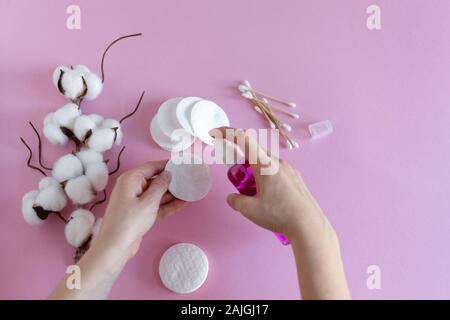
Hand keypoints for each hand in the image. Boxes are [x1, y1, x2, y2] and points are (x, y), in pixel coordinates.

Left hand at [94, 160, 185, 260]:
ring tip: (190, 190)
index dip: (167, 165)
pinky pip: (156, 205)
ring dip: (172, 193)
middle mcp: (132, 187)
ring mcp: (136, 201)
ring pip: (157, 193)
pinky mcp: (140, 213)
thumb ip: (160, 186)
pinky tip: (183, 203)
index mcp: (131, 179)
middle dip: (171, 180)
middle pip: (155, 179)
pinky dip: (168, 205)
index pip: (152, 167)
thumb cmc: (130, 221)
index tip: (182, 164)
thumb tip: (167, 174)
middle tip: (189, 178)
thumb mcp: (149, 202)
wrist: (115, 247)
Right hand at [212, 128, 331, 240]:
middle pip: (254, 153)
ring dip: (256, 174)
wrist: (309, 225)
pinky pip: (277, 172)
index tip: (215, 133)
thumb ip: (236, 201)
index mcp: (265, 165)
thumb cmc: (280, 215)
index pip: (243, 139)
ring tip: (257, 196)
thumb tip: (232, 198)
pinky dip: (267, 180)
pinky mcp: (296, 179)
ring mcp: (289, 170)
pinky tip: (271, 199)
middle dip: (243, 164)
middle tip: (240, 182)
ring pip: (266, 164)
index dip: (227, 133)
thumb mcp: (250, 210)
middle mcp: (278, 162)